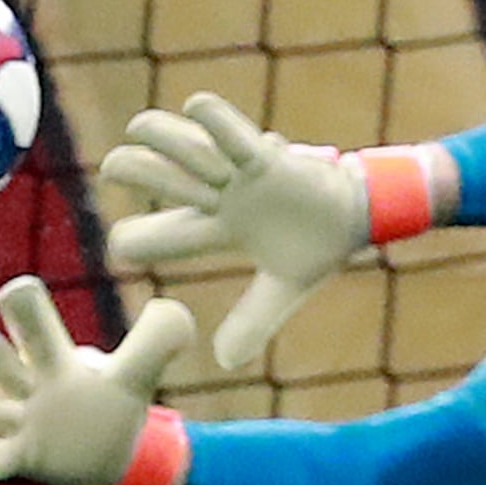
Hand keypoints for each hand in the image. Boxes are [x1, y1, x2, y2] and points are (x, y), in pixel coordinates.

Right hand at [0, 277, 193, 484]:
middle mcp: (18, 379)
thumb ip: (156, 341)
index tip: (25, 299)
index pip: (20, 306)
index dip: (17, 299)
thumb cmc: (111, 398)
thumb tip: (175, 313)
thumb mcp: (138, 371)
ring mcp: (9, 419)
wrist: (114, 452)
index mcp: (47, 351)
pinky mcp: (12, 457)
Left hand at [102, 93, 372, 368]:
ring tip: (209, 174)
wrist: (358, 213)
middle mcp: (213, 194)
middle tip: (144, 184)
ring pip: (169, 138)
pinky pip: (219, 123)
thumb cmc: (317, 247)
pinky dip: (210, 124)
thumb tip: (225, 361)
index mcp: (214, 229)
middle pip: (144, 172)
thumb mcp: (285, 289)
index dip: (133, 240)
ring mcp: (233, 169)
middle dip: (133, 171)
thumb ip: (255, 321)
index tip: (128, 248)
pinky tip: (219, 142)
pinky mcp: (258, 150)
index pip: (151, 235)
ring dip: (171, 148)